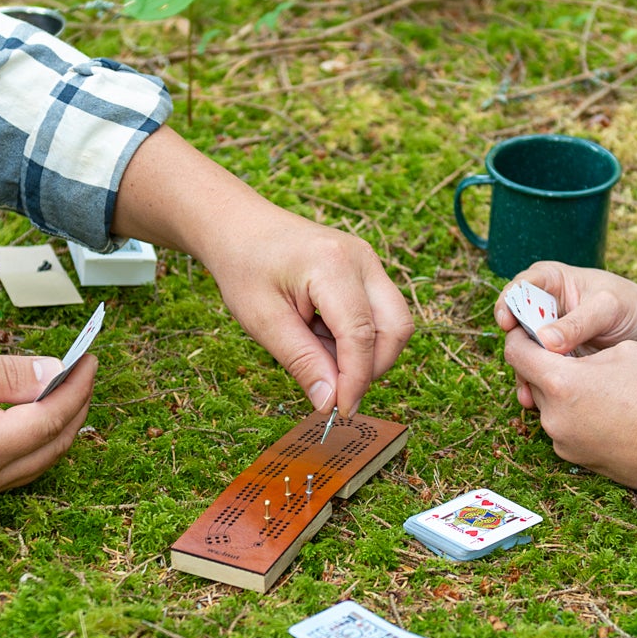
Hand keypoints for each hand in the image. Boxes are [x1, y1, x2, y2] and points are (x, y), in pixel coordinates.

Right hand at [0, 346, 95, 502]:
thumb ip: (7, 372)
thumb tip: (56, 372)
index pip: (50, 420)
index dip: (76, 388)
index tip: (89, 358)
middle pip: (55, 445)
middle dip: (78, 405)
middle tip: (85, 369)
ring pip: (43, 460)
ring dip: (63, 423)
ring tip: (71, 385)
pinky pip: (23, 467)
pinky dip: (41, 438)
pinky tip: (41, 409)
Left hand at [203, 202, 412, 415]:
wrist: (241, 228)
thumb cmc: (246, 268)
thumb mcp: (263, 322)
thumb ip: (302, 362)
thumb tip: (330, 403)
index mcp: (332, 265)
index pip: (361, 334)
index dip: (356, 379)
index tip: (341, 410)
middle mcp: (362, 258)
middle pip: (395, 327)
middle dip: (372, 367)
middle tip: (335, 389)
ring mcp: (369, 261)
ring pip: (394, 322)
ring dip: (365, 352)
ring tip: (317, 349)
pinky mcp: (367, 269)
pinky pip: (380, 312)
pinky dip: (359, 336)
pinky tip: (322, 334)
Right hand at [494, 265, 636, 393]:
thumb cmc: (634, 307)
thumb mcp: (608, 309)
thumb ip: (577, 323)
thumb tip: (544, 340)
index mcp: (552, 281)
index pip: (519, 288)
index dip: (508, 304)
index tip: (507, 323)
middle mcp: (544, 306)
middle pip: (515, 324)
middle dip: (515, 345)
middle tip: (519, 364)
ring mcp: (548, 333)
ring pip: (523, 351)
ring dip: (524, 370)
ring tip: (528, 392)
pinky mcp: (556, 357)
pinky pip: (538, 369)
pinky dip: (536, 383)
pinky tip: (537, 401)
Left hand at [503, 330, 636, 494]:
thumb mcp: (626, 351)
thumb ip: (585, 349)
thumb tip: (570, 356)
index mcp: (560, 381)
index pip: (515, 352)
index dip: (520, 335)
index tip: (531, 329)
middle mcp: (552, 415)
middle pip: (531, 380)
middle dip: (545, 365)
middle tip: (571, 356)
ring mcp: (561, 440)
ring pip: (549, 405)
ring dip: (563, 392)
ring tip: (598, 387)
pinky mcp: (574, 458)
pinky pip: (564, 428)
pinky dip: (576, 416)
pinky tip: (606, 411)